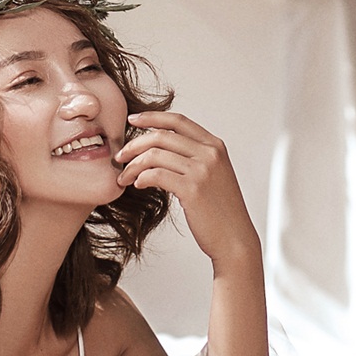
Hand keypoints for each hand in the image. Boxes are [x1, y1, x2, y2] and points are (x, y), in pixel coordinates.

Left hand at [114, 109, 259, 270]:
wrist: (234, 239)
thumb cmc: (221, 211)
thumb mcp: (213, 175)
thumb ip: (194, 157)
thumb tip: (161, 149)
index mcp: (215, 146)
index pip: (178, 121)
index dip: (152, 117)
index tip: (133, 120)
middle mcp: (210, 154)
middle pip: (162, 136)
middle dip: (134, 144)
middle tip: (120, 156)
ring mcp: (202, 170)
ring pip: (155, 155)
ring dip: (133, 166)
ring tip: (124, 177)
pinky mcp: (192, 189)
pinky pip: (156, 175)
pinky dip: (141, 177)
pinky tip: (136, 184)